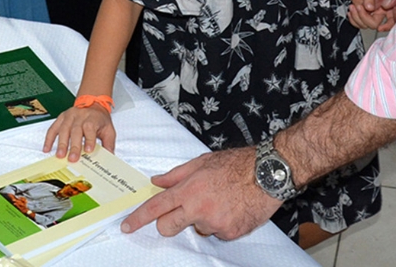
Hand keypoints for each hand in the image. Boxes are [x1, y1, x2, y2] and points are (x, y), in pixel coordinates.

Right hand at [44, 106, 115, 161]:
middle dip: (74, 146)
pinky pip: (53, 128)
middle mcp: (80, 116)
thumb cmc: (99, 119)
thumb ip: (109, 144)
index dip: (89, 140)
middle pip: (76, 131)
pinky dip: (49, 139)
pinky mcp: (61, 118)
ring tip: (60, 155)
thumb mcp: (109, 130)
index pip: (90, 128)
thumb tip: (109, 157)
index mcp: (92, 119)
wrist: (93, 104)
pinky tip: (47, 149)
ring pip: (63, 129)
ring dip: (61, 143)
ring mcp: (69, 117)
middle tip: (72, 158)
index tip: (88, 150)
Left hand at [121, 147, 282, 239]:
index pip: (156, 208)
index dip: (138, 218)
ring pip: (196, 229)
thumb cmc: (237, 164)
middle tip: (183, 209)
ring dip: (202, 219)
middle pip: (168, 227)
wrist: (268, 173)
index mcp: (189, 190)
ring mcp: (214, 224)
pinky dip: (221, 223)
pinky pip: (216, 232)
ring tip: (220, 201)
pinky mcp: (230, 233)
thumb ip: (176, 174)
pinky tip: (232, 207)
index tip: (127, 226)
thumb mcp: (202, 162)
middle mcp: (199, 209)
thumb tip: (157, 181)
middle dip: (169, 222)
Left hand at [346, 0, 386, 30]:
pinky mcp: (359, 11)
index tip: (378, 27)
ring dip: (356, 18)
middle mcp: (377, 9)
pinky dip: (352, 19)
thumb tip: (370, 8)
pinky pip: (357, 22)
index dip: (386, 26)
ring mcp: (367, 11)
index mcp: (384, 4)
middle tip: (358, 6)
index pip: (387, 19)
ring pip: (363, 25)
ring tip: (352, 7)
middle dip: (363, 18)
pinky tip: (350, 10)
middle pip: (372, 24)